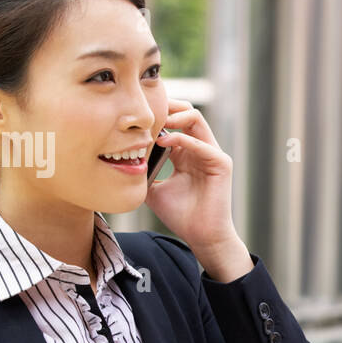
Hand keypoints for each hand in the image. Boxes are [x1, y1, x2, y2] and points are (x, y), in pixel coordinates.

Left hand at [144, 98, 239, 260]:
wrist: (202, 237)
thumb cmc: (181, 215)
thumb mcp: (154, 189)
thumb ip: (143, 172)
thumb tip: (120, 162)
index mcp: (186, 152)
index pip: (174, 120)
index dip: (157, 113)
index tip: (135, 114)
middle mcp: (201, 149)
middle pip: (187, 112)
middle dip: (167, 106)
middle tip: (145, 109)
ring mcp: (212, 154)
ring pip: (196, 119)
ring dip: (175, 116)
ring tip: (156, 122)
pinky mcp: (221, 164)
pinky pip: (202, 144)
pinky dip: (183, 139)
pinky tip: (164, 141)